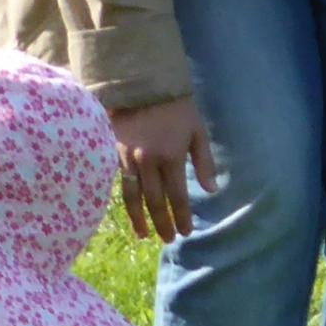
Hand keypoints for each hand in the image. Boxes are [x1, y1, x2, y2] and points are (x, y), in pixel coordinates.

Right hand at [111, 97, 218, 242]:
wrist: (142, 86)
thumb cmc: (176, 108)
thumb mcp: (197, 131)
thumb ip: (204, 162)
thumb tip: (212, 191)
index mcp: (171, 157)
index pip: (177, 196)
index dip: (182, 216)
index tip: (186, 232)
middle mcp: (147, 162)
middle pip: (155, 202)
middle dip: (162, 223)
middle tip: (169, 239)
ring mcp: (127, 159)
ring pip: (133, 197)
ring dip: (139, 219)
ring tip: (145, 235)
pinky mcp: (113, 154)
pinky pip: (120, 184)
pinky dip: (125, 201)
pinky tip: (129, 212)